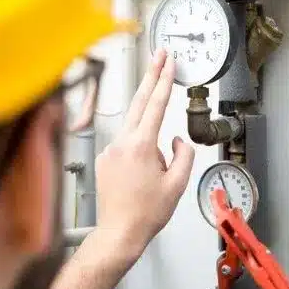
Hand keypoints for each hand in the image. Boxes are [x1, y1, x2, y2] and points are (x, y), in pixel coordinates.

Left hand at [95, 49, 194, 255]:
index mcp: (141, 146)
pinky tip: (142, 174)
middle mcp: (122, 143)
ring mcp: (111, 149)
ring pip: (134, 126)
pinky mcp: (105, 158)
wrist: (119, 232)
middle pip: (139, 101)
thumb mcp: (177, 184)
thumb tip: (176, 139)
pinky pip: (126, 144)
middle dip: (150, 76)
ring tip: (156, 167)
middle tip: (159, 56)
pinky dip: (138, 148)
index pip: (155, 104)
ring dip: (148, 128)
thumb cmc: (146, 212)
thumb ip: (183, 154)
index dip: (163, 79)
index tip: (167, 62)